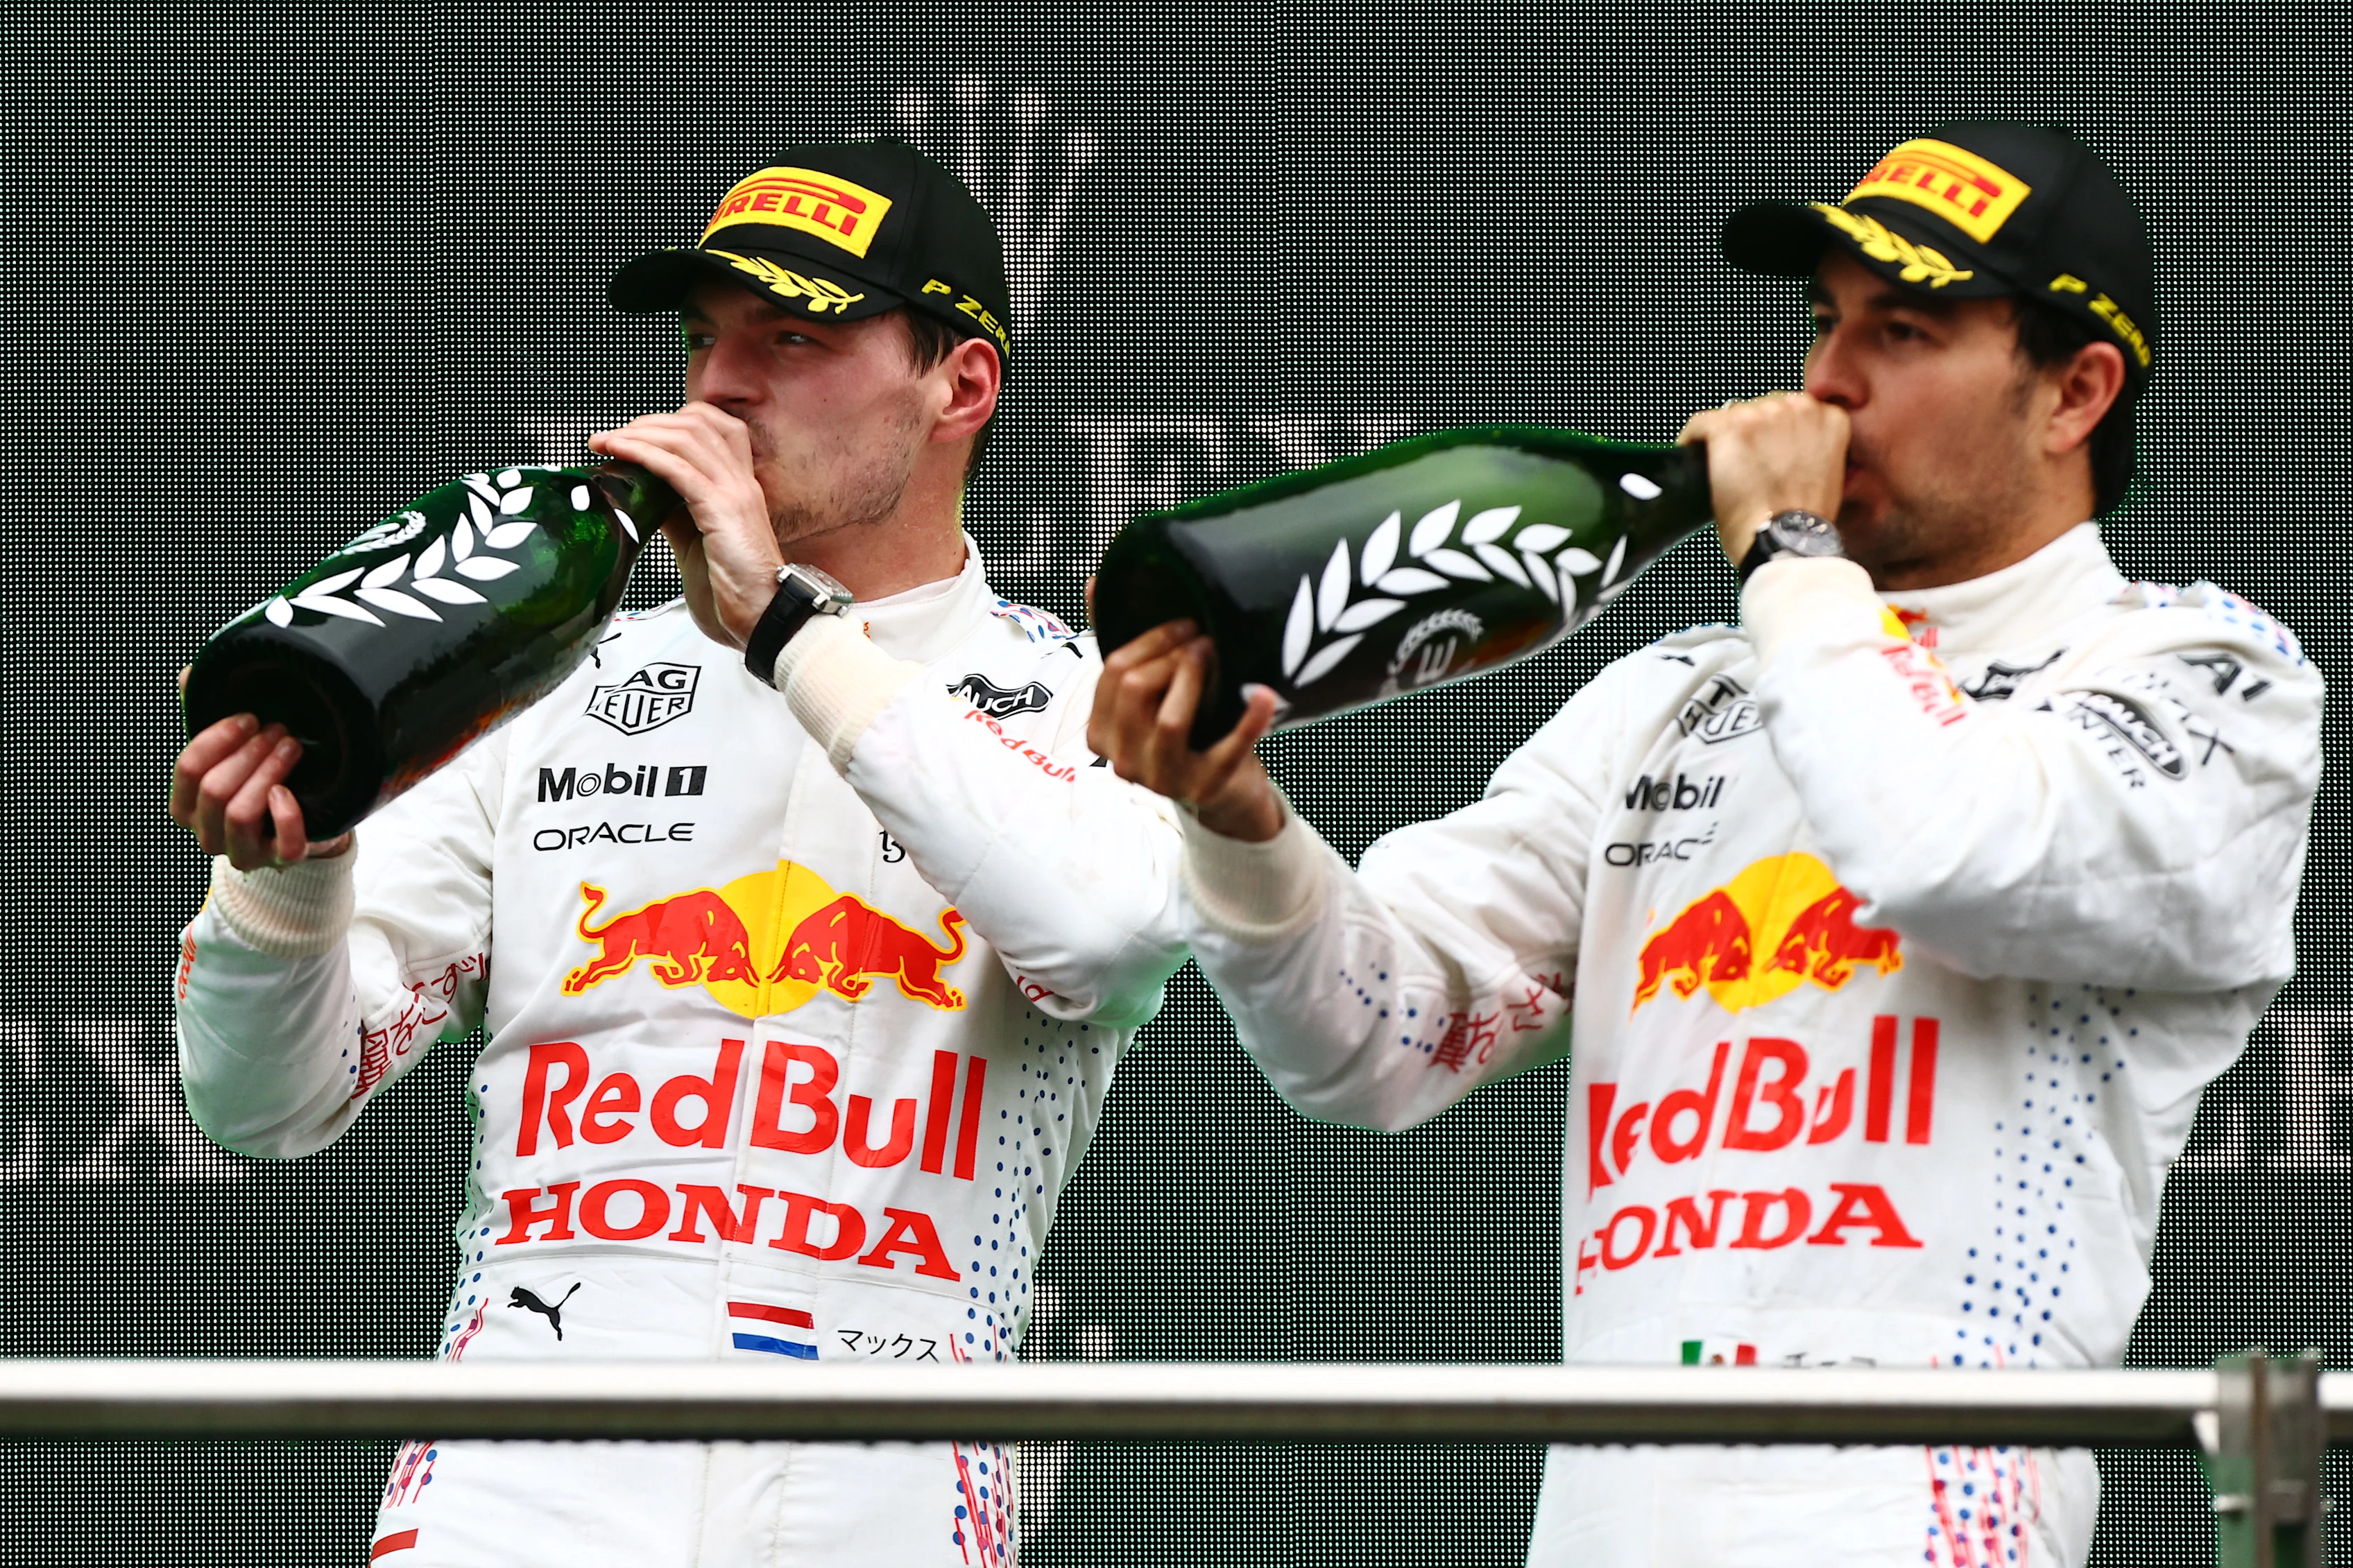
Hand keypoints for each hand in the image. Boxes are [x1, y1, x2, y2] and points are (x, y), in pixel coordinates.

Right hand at [170, 707, 351, 870]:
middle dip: (248, 753)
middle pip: (215, 789)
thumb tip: (188, 674)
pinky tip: (290, 791)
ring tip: (292, 747)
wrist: (301, 818)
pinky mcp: (281, 859)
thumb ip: (204, 712)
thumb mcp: (230, 748)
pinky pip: (285, 844)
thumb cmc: (255, 777)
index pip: (188, 768)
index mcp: (186, 806)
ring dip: (269, 772)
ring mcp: (243, 851)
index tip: (248, 717)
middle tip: (277, 728)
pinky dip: (287, 816)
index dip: (218, 737)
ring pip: (242, 812)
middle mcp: (207, 834)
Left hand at [588, 403, 779, 648]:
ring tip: (606, 441)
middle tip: (612, 437)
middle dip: (647, 422)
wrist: (765, 620)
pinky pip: (677, 469)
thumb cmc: (736, 593)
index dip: (673, 421)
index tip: (636, 434)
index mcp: (740, 487)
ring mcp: (734, 493)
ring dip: (638, 433)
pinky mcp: (722, 510)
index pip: (715, 427)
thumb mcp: (698, 543)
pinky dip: (642, 453)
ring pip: (685, 438)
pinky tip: (618, 451)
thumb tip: (643, 495)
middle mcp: (741, 482)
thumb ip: (676, 514)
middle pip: (696, 423)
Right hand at [1086, 621, 1284, 842]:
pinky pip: (1228, 749)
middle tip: (1203, 638)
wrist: (1224, 788)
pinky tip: (1266, 694)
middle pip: (1137, 689)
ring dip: (1197, 677)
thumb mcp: (1147, 692)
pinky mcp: (1205, 787)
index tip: (1183, 625)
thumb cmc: (1184, 728)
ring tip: (1218, 653)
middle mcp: (1123, 761)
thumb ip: (1120, 645)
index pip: (1114, 672)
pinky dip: (1250, 720)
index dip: (1150, 640)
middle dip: (1172, 653)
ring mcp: (1162, 780)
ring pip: (1170, 719)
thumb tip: (1095, 583)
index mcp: (1101, 733)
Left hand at [1678, 392, 1849, 564]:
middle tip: (1742, 466)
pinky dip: (1692, 440)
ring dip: (1725, 439)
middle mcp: (1799, 407)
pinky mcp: (1730, 427)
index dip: (1773, 434)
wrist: (1785, 542)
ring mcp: (1763, 414)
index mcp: (1828, 417)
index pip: (1790, 411)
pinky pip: (1700, 424)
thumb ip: (1808, 448)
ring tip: (1722, 468)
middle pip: (1761, 409)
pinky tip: (1690, 456)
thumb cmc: (1801, 521)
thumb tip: (1782, 447)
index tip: (1762, 452)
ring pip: (1731, 416)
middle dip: (1750, 435)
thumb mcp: (1825, 474)